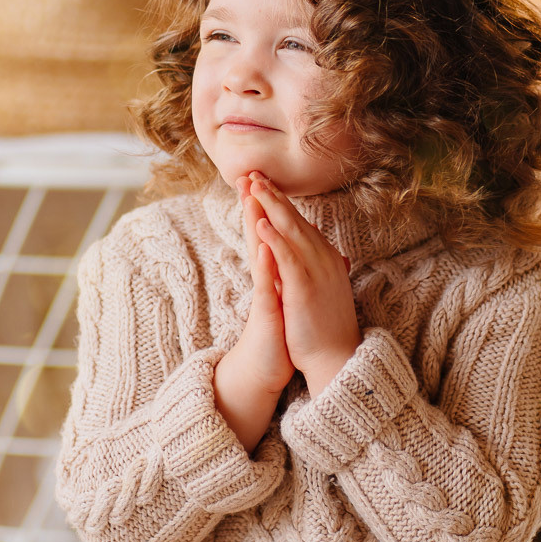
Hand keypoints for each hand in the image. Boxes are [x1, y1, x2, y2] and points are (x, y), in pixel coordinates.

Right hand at [230, 173, 294, 394]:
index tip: (262, 178)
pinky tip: (265, 248)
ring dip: (254, 225)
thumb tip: (293, 253)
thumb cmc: (281, 332)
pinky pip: (266, 286)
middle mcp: (265, 279)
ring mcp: (264, 294)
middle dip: (253, 205)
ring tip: (251, 199)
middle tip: (247, 175)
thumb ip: (287, 273)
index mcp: (273, 272)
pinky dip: (266, 266)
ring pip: (258, 254)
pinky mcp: (266, 313)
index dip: (265, 206)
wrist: (268, 366)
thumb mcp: (287, 296)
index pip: (268, 233)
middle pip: (257, 235)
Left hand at [247, 172, 360, 394]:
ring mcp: (315, 272)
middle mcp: (322, 258)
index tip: (262, 182)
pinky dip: (276, 238)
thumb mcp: (324, 290)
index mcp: (324, 258)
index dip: (280, 201)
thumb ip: (320, 269)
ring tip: (253, 186)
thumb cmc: (326, 326)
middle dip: (272, 194)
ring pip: (291, 231)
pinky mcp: (304, 289)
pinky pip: (289, 257)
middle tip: (252, 172)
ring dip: (271, 206)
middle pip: (294, 219)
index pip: (299, 222)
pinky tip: (262, 223)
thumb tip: (327, 255)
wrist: (336, 356)